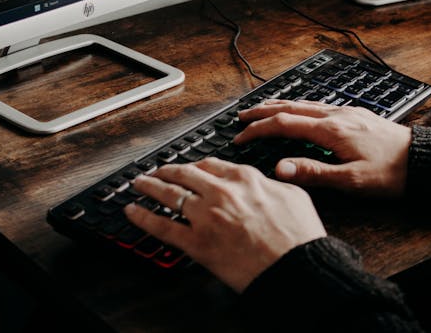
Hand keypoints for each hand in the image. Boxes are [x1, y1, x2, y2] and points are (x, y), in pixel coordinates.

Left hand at [125, 157, 325, 291]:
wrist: (295, 267)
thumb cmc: (299, 236)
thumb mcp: (292, 195)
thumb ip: (271, 183)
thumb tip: (264, 181)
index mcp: (244, 178)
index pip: (211, 164)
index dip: (195, 165)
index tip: (189, 167)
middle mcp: (221, 192)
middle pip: (185, 174)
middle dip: (166, 170)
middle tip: (156, 171)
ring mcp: (206, 217)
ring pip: (169, 194)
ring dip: (149, 186)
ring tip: (138, 183)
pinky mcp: (197, 244)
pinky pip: (162, 227)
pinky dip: (143, 218)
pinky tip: (131, 211)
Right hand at [235, 100, 411, 195]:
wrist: (422, 160)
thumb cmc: (391, 173)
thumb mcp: (351, 181)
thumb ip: (313, 173)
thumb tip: (279, 168)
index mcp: (331, 130)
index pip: (284, 124)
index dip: (258, 130)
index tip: (239, 138)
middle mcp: (336, 114)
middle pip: (290, 107)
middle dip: (262, 111)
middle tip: (241, 117)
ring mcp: (345, 111)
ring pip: (303, 103)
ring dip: (279, 105)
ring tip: (262, 109)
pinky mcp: (354, 113)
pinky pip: (317, 104)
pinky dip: (298, 106)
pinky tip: (299, 111)